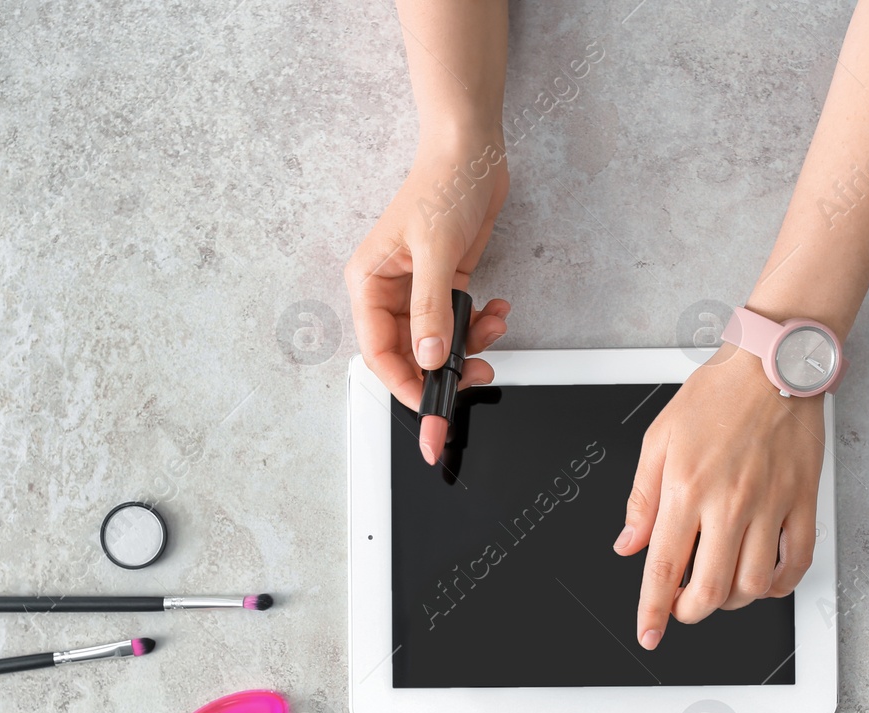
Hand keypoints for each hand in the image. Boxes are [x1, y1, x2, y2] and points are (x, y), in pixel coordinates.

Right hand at [345, 140, 510, 408]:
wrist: (472, 150)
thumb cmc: (442, 183)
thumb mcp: (436, 250)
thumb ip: (432, 308)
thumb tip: (428, 355)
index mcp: (369, 283)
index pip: (379, 351)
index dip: (405, 384)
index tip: (432, 406)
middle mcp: (390, 291)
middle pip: (410, 353)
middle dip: (444, 369)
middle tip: (476, 375)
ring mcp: (420, 289)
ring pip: (438, 342)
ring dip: (469, 345)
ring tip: (494, 330)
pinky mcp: (447, 283)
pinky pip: (460, 321)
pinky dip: (481, 324)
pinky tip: (498, 309)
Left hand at [614, 347, 826, 648]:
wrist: (772, 364)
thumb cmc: (716, 395)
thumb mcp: (659, 440)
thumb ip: (641, 499)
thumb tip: (628, 545)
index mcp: (686, 488)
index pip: (664, 568)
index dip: (654, 611)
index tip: (649, 634)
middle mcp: (729, 503)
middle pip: (711, 589)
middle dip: (690, 612)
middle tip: (683, 607)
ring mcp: (771, 505)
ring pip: (754, 585)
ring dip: (732, 602)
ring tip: (720, 590)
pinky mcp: (802, 501)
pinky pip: (797, 562)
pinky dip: (780, 585)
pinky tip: (764, 583)